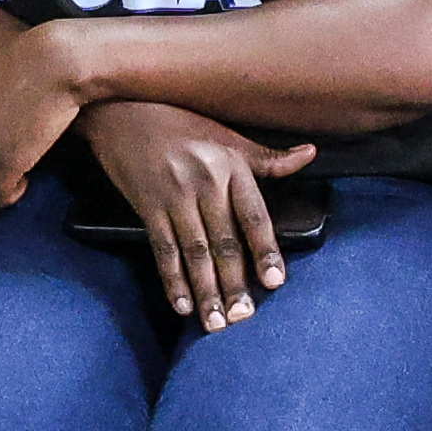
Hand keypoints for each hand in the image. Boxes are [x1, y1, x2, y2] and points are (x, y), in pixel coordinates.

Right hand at [81, 101, 311, 330]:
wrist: (120, 107)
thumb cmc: (178, 120)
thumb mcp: (226, 134)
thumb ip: (267, 156)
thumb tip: (311, 154)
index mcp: (230, 165)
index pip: (254, 216)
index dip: (265, 251)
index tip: (274, 282)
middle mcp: (204, 182)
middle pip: (224, 242)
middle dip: (235, 284)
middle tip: (244, 317)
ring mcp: (173, 195)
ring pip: (195, 252)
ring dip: (206, 291)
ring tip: (216, 322)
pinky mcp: (146, 206)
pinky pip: (162, 249)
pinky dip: (172, 280)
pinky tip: (181, 305)